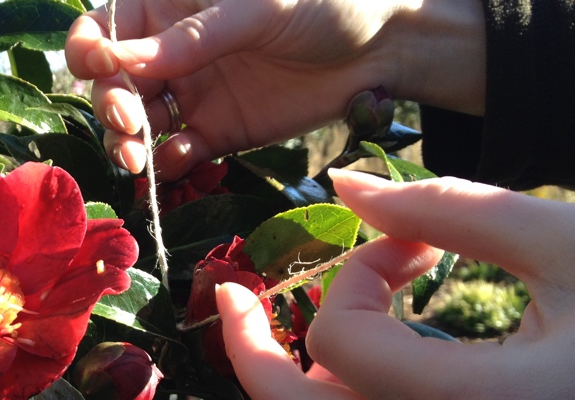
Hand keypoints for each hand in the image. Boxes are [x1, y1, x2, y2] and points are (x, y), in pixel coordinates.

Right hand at [65, 0, 484, 179]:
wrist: (383, 46)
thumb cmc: (320, 3)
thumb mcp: (256, 10)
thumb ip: (191, 38)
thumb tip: (118, 60)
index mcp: (169, 5)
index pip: (106, 26)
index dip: (89, 48)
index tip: (97, 67)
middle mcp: (169, 51)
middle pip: (112, 82)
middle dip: (108, 103)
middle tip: (126, 122)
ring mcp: (192, 93)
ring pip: (136, 122)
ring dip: (126, 142)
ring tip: (136, 159)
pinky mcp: (216, 132)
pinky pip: (178, 151)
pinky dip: (167, 162)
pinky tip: (173, 163)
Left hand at [216, 169, 574, 397]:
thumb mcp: (571, 243)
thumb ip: (453, 208)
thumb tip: (346, 183)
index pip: (344, 347)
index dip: (353, 277)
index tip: (402, 245)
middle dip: (253, 352)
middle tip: (238, 296)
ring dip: (299, 381)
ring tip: (333, 324)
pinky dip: (346, 398)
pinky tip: (374, 358)